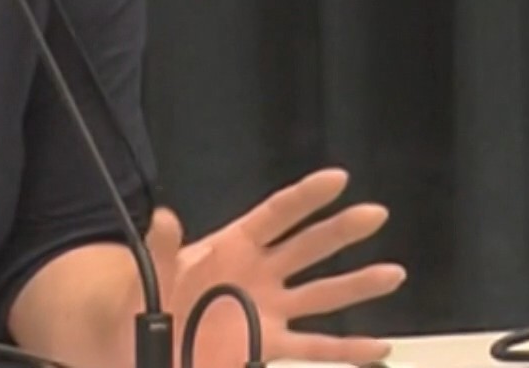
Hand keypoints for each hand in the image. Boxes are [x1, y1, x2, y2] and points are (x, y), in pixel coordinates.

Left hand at [144, 169, 406, 367]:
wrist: (136, 345)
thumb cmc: (138, 301)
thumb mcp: (148, 273)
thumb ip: (160, 249)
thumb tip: (163, 217)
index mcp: (232, 246)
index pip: (276, 215)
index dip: (306, 197)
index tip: (338, 179)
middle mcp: (258, 274)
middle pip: (308, 247)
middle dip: (341, 230)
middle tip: (376, 213)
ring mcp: (267, 311)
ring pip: (322, 295)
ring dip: (357, 285)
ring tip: (393, 274)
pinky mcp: (266, 347)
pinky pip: (315, 348)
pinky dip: (348, 350)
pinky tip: (381, 349)